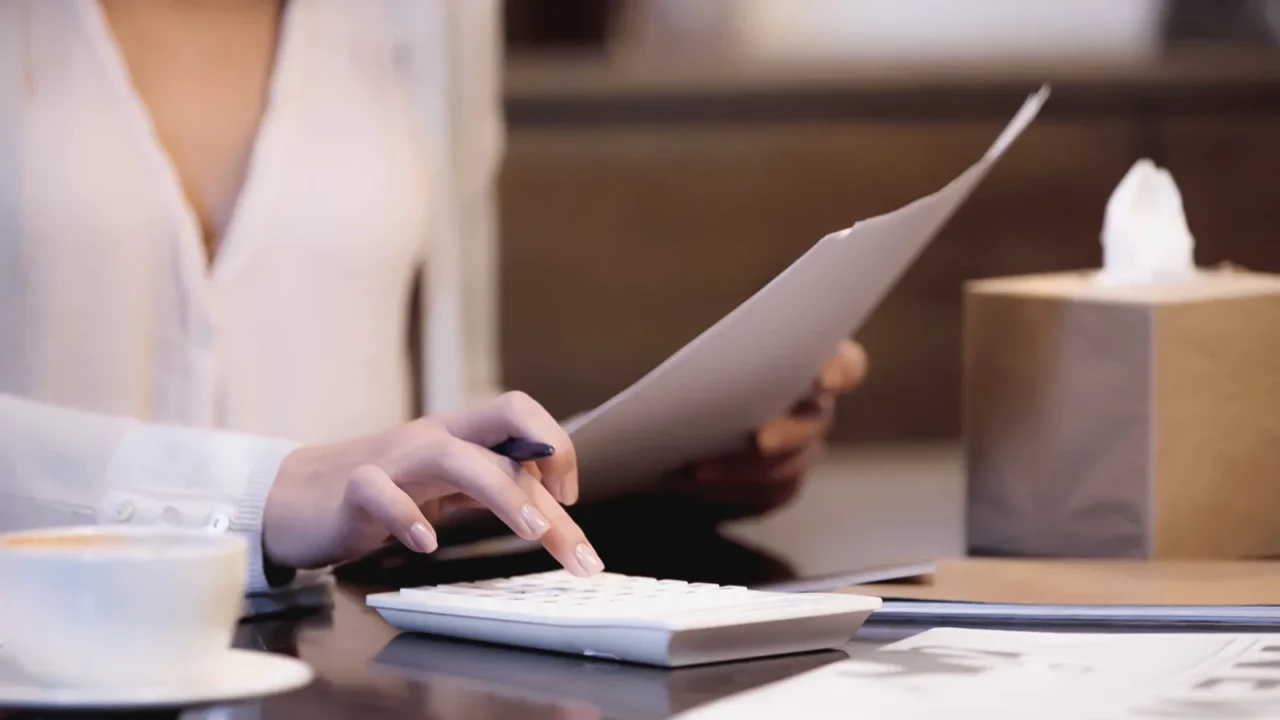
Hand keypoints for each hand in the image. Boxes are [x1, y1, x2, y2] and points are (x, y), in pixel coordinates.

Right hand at [261, 392, 603, 576]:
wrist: (292, 499)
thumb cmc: (378, 495)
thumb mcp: (442, 485)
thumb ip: (489, 484)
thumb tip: (551, 501)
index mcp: (458, 435)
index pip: (519, 413)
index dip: (555, 446)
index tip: (568, 498)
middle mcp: (432, 439)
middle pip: (501, 433)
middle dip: (547, 487)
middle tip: (573, 546)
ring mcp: (393, 460)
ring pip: (454, 456)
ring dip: (501, 491)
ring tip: (530, 530)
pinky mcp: (353, 489)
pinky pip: (380, 492)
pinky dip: (407, 517)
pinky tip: (426, 545)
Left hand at [687, 340, 867, 516]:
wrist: (684, 428)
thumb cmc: (701, 377)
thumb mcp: (707, 357)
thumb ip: (721, 355)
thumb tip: (707, 365)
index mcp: (806, 363)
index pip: (845, 365)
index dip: (842, 371)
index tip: (825, 380)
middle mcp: (813, 407)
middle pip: (817, 421)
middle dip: (789, 432)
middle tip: (761, 440)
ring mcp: (801, 450)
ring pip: (792, 464)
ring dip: (748, 467)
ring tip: (704, 469)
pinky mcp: (780, 485)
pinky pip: (770, 493)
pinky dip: (736, 490)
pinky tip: (705, 483)